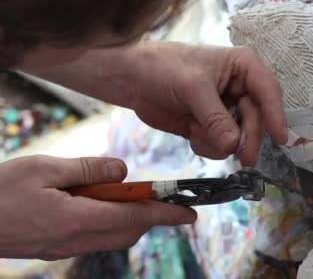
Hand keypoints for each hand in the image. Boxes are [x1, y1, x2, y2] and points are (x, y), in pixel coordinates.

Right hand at [0, 156, 195, 259]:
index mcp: (77, 219)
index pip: (136, 217)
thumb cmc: (0, 192)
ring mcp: (66, 248)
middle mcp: (76, 239)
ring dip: (127, 216)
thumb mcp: (45, 168)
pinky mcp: (57, 248)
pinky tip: (94, 200)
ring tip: (118, 191)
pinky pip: (95, 236)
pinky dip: (108, 220)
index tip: (190, 213)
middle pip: (130, 230)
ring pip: (114, 235)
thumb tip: (123, 172)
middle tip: (154, 191)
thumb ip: (88, 169)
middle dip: (149, 213)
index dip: (167, 214)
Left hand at [122, 42, 287, 164]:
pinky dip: (207, 145)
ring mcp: (226, 109)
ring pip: (240, 136)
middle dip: (247, 138)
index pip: (268, 90)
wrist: (130, 79)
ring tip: (198, 135)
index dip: (276, 114)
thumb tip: (234, 145)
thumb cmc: (162, 68)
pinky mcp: (212, 125)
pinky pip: (221, 145)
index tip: (280, 138)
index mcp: (243, 67)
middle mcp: (240, 88)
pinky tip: (191, 134)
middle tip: (244, 159)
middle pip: (257, 119)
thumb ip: (215, 117)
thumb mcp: (191, 88)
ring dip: (221, 142)